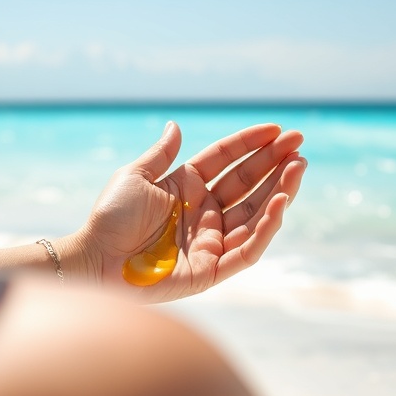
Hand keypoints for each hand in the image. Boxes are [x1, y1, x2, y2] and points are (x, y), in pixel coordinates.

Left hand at [79, 121, 305, 302]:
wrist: (95, 259)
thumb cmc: (110, 219)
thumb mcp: (134, 177)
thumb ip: (161, 154)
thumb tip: (175, 125)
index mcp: (186, 189)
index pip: (227, 162)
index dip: (251, 145)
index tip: (276, 130)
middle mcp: (203, 214)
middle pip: (247, 186)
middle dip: (274, 165)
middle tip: (299, 145)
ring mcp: (210, 242)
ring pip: (255, 215)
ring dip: (279, 192)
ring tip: (298, 168)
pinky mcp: (211, 270)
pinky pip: (247, 249)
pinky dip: (266, 228)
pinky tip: (280, 202)